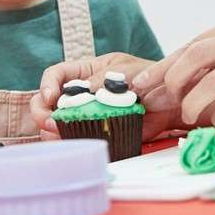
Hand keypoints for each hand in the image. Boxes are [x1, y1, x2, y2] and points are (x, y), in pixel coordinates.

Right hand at [30, 53, 177, 140]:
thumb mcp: (129, 70)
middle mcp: (81, 94)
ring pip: (56, 124)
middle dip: (43, 112)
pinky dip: (71, 143)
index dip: (47, 85)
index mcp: (86, 72)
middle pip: (47, 102)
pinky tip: (75, 143)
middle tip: (51, 122)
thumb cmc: (151, 78)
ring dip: (52, 131)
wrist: (171, 102)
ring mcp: (85, 114)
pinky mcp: (95, 132)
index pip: (56, 74)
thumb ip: (106, 78)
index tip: (51, 97)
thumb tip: (84, 89)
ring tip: (60, 133)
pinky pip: (76, 139)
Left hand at [132, 17, 214, 128]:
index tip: (141, 84)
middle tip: (166, 98)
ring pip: (214, 80)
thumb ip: (200, 69)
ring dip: (193, 102)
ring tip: (189, 114)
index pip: (191, 45)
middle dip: (173, 79)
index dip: (163, 67)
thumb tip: (153, 88)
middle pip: (199, 54)